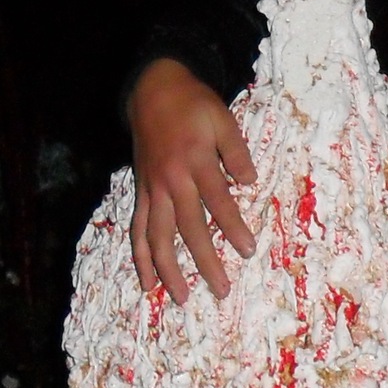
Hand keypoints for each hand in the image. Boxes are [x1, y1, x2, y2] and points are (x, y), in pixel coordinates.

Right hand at [128, 58, 257, 303]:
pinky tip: (147, 282)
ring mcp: (152, 189)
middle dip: (204, 261)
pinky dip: (140, 257)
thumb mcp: (222, 119)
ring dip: (168, 269)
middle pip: (188, 228)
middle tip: (221, 290)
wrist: (152, 90)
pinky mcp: (141, 192)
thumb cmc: (194, 105)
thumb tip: (249, 183)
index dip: (233, 227)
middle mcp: (171, 180)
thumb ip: (237, 152)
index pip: (217, 201)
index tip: (248, 251)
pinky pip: (138, 229)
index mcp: (196, 161)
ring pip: (157, 236)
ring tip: (181, 297)